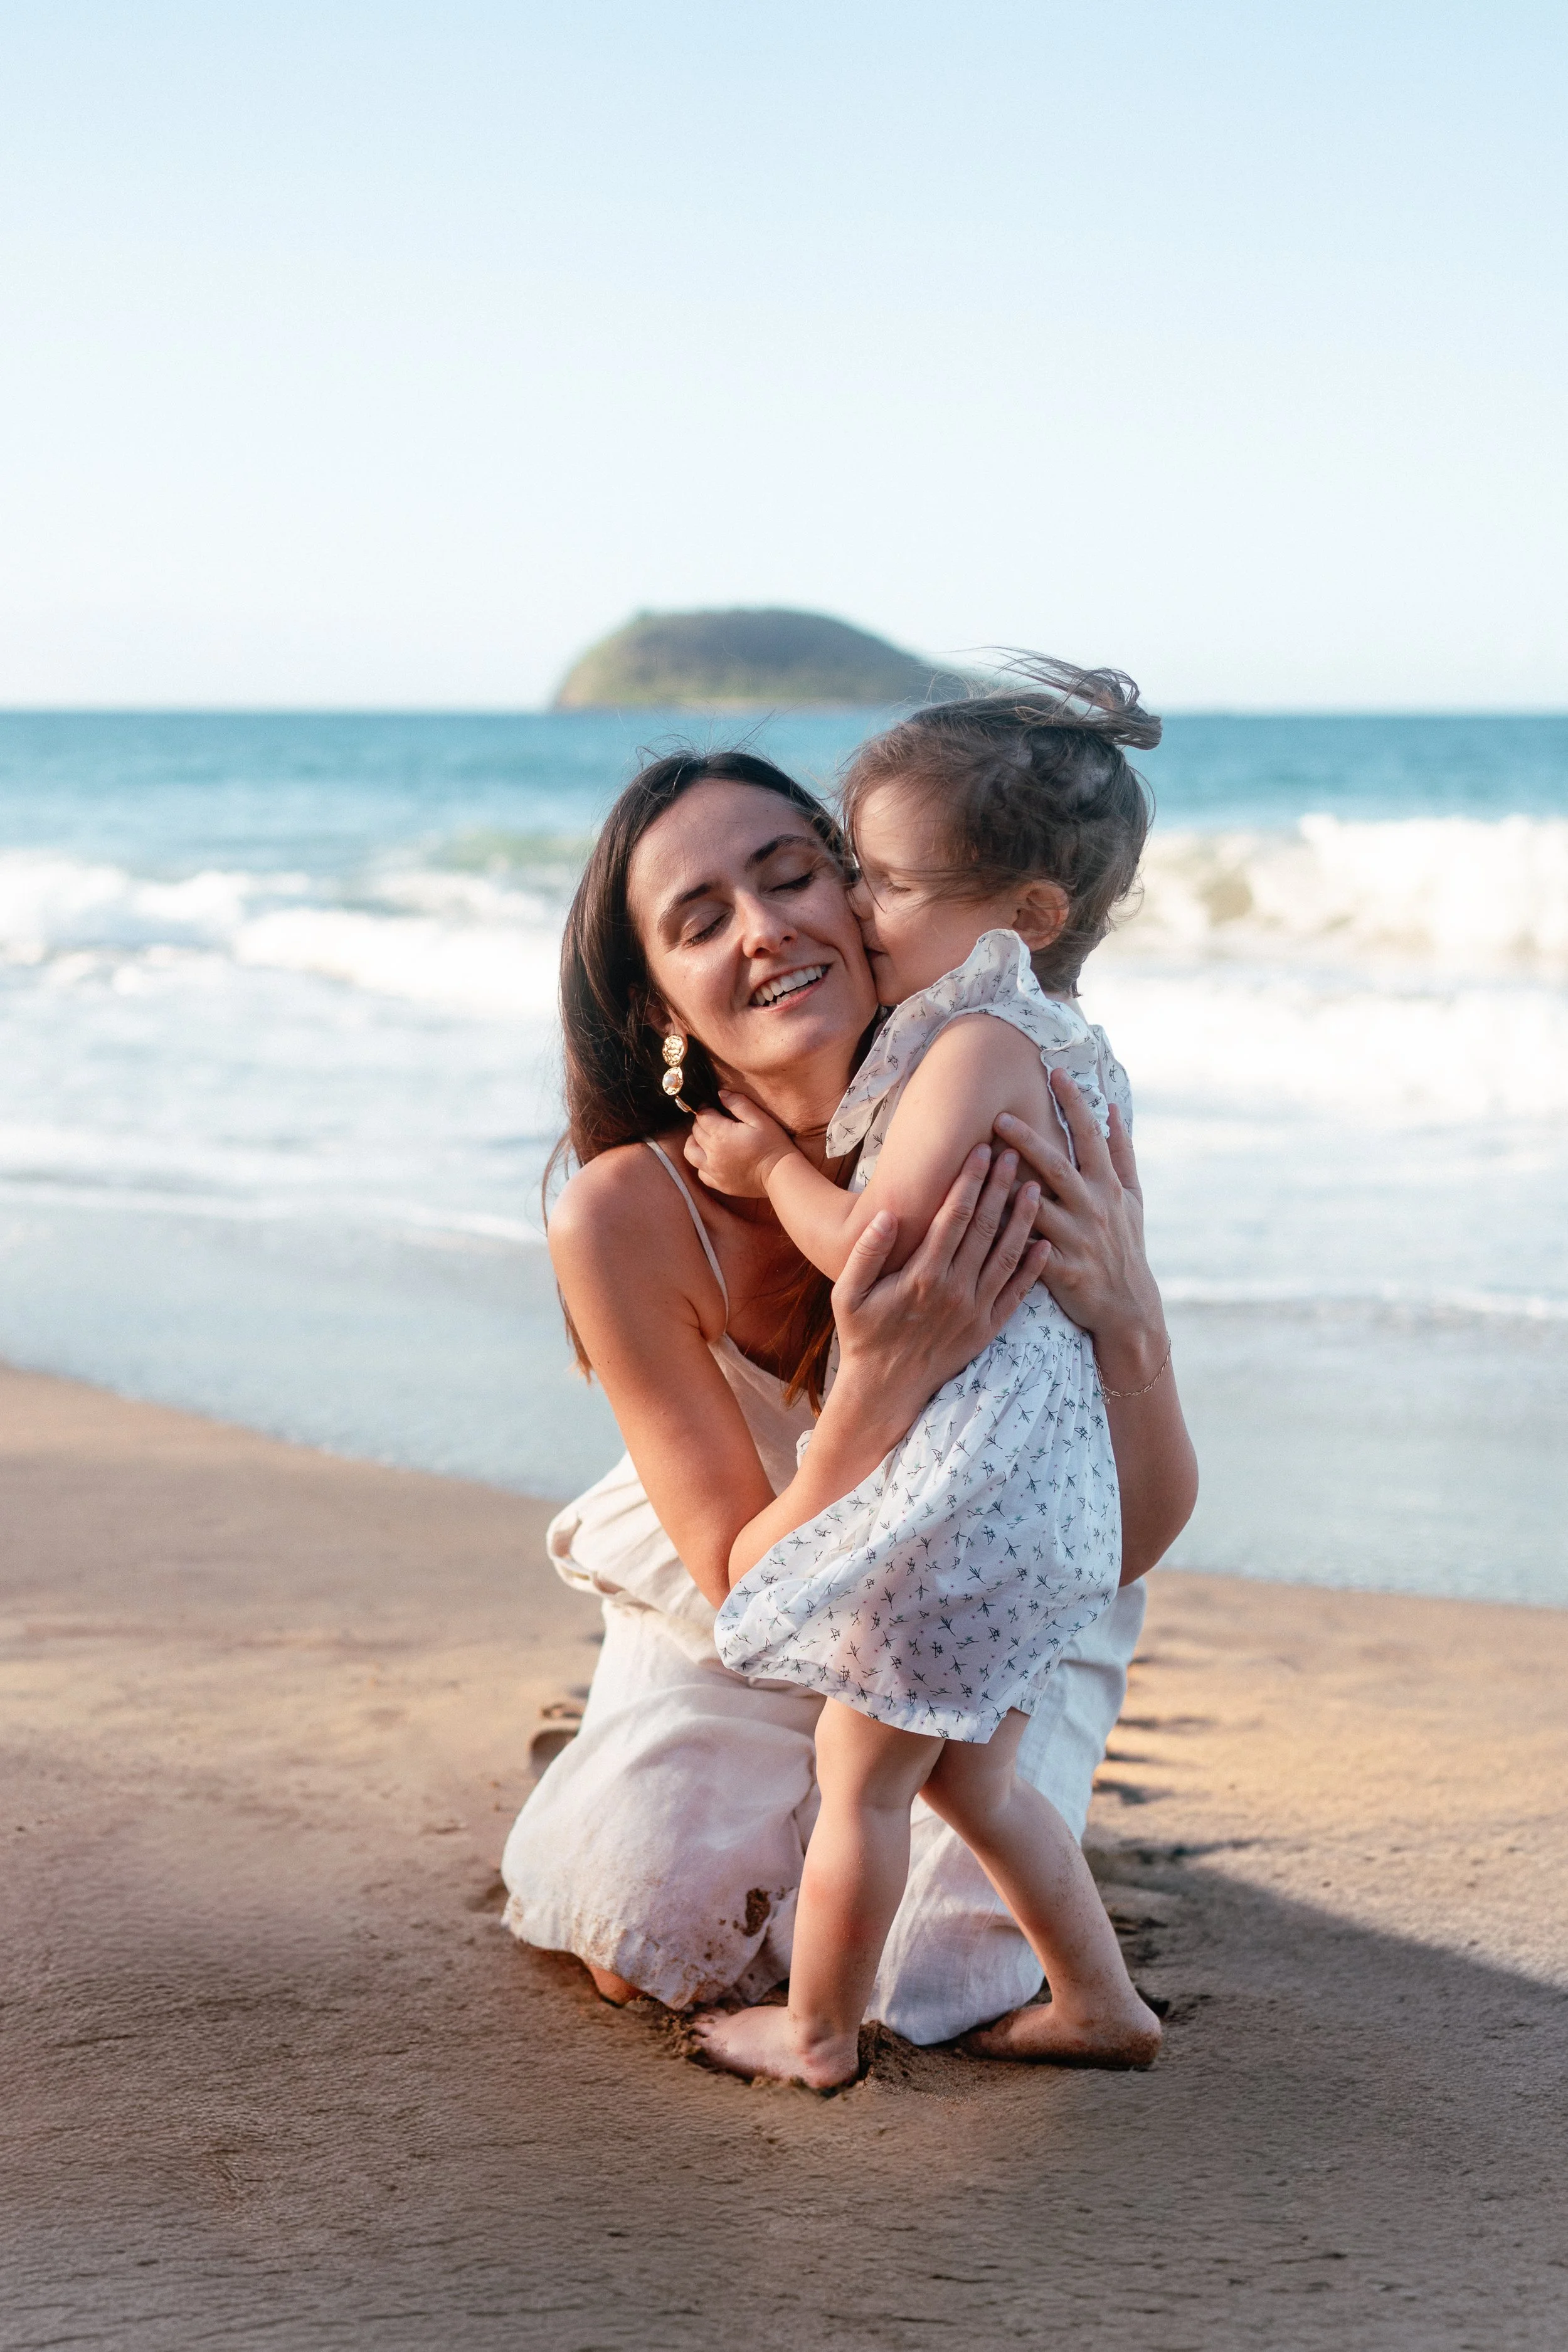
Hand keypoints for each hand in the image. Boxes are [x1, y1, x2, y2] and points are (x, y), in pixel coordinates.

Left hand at [684, 1091, 795, 1197]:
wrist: (780, 1174)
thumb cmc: (773, 1144)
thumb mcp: (760, 1119)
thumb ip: (739, 1104)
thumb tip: (721, 1094)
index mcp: (721, 1134)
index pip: (702, 1116)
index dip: (705, 1108)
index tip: (712, 1105)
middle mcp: (712, 1153)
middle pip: (696, 1132)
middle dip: (701, 1122)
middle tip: (712, 1119)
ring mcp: (714, 1171)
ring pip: (690, 1152)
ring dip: (694, 1142)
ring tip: (704, 1138)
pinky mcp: (719, 1184)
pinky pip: (701, 1173)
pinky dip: (701, 1163)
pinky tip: (712, 1158)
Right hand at [830, 1144, 1048, 1431]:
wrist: (885, 1391)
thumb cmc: (863, 1337)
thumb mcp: (847, 1295)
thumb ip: (866, 1254)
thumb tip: (887, 1215)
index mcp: (922, 1276)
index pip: (953, 1217)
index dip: (969, 1181)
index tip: (981, 1150)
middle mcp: (955, 1290)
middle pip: (985, 1228)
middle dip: (1000, 1187)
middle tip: (1013, 1152)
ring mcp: (976, 1311)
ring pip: (1007, 1255)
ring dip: (1023, 1218)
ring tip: (1034, 1185)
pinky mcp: (989, 1328)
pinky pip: (1018, 1293)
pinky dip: (1034, 1267)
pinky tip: (1044, 1242)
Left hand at [995, 1071, 1167, 1389]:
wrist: (1128, 1307)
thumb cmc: (1125, 1247)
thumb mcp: (1133, 1200)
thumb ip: (1121, 1153)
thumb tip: (1112, 1109)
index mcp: (1109, 1187)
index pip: (1091, 1137)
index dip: (1075, 1104)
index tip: (1055, 1072)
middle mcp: (1094, 1208)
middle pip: (1058, 1167)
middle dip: (1029, 1140)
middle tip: (998, 1116)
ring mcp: (1078, 1240)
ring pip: (1038, 1208)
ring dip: (1010, 1187)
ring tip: (981, 1165)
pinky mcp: (1063, 1271)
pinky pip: (1029, 1250)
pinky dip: (1008, 1237)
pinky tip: (979, 1222)